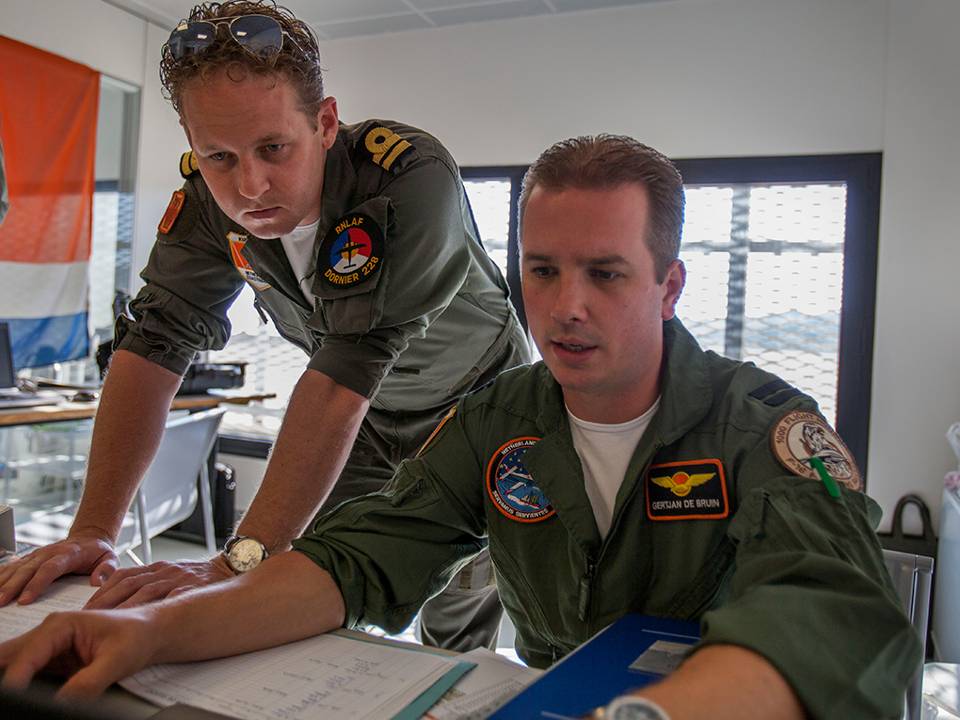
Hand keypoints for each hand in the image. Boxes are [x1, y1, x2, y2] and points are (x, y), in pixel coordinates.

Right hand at [0, 533, 117, 606]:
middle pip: (28, 569)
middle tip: (1, 603)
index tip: (25, 600)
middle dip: (12, 586)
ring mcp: (38, 554)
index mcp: (69, 554)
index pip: (49, 569)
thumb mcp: (111, 559)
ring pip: (17, 567)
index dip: (36, 584)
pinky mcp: (31, 558)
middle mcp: (50, 552)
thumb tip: (95, 582)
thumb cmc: (99, 552)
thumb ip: (107, 570)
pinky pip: (13, 566)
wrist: (90, 537)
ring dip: (3, 582)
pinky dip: (2, 575)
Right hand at [0, 607, 155, 699]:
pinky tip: (23, 697)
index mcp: (60, 625)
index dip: (16, 679)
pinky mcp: (50, 662)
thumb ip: (88, 683)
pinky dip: (21, 686)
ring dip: (12, 681)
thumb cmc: (137, 637)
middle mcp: (48, 634)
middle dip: (5, 676)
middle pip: (9, 657)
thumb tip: (61, 703)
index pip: (27, 655)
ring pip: (13, 665)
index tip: (12, 698)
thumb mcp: (117, 661)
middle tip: (8, 699)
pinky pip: (26, 675)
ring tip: (13, 699)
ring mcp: (47, 648)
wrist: (149, 632)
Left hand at [84, 556, 234, 609]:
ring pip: (146, 592)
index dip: (101, 593)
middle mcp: (166, 570)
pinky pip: (172, 599)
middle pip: (128, 585)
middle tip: (89, 622)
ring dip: (125, 610)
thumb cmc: (199, 577)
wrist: (233, 567)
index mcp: (158, 566)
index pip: (122, 576)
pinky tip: (145, 622)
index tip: (86, 610)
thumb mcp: (169, 572)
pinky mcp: (195, 589)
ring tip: (110, 627)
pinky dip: (157, 610)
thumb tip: (107, 585)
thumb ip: (143, 578)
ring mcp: (180, 579)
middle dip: (106, 604)